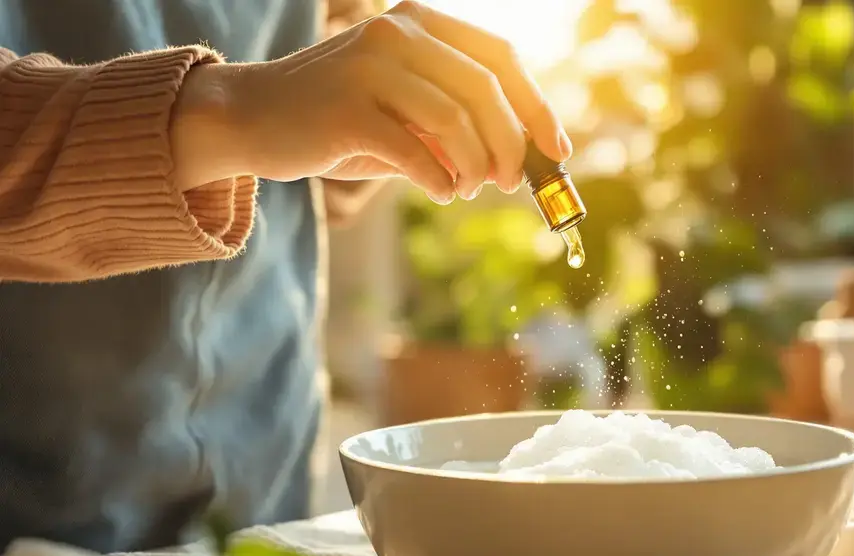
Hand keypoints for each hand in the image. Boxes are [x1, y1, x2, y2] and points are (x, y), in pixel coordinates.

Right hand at [170, 1, 571, 203]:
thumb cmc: (345, 121)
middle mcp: (397, 33)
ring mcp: (369, 66)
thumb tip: (526, 161)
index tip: (557, 150)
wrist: (253, 119)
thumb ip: (462, 126)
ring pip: (455, 122)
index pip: (500, 57)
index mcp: (420, 23)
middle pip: (485, 90)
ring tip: (468, 187)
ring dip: (475, 167)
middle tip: (509, 181)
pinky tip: (440, 190)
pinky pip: (416, 151)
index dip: (538, 106)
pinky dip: (439, 179)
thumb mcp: (410, 113)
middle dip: (511, 145)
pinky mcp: (346, 109)